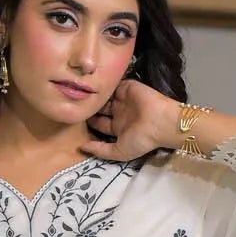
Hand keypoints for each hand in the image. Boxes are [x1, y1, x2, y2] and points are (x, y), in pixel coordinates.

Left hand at [81, 82, 235, 161]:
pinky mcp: (127, 87)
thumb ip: (100, 150)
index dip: (89, 123)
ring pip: (104, 97)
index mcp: (118, 128)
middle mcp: (120, 113)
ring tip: (79, 94)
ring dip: (94, 96)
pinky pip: (112, 85)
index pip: (99, 124)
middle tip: (74, 105)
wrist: (161, 122)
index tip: (74, 121)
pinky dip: (103, 85)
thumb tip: (81, 148)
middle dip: (89, 108)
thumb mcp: (119, 151)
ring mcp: (123, 99)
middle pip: (100, 109)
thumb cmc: (142, 139)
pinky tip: (90, 85)